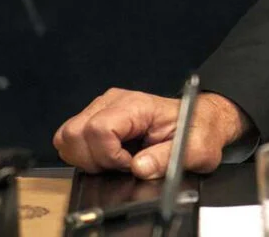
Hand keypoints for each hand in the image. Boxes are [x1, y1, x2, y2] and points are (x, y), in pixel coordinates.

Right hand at [53, 88, 250, 179]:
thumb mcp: (196, 149)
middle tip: (120, 164)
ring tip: (115, 161)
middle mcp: (115, 102)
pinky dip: (85, 154)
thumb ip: (167, 159)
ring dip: (86, 157)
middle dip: (93, 159)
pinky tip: (109, 156)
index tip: (128, 164)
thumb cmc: (197, 131)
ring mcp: (102, 108)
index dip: (108, 155)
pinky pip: (72, 139)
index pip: (99, 129)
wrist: (200, 121)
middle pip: (75, 132)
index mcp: (138, 106)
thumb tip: (139, 167)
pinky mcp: (97, 118)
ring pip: (68, 136)